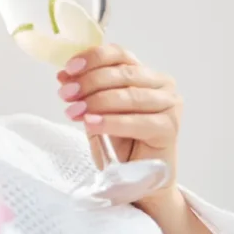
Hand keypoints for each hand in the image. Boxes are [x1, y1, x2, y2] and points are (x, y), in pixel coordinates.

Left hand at [57, 43, 183, 210]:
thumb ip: (85, 92)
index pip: (120, 55)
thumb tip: (63, 75)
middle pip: (123, 74)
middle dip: (89, 82)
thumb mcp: (97, 112)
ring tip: (73, 111)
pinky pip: (137, 122)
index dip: (93, 58)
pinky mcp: (170, 129)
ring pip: (128, 96)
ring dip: (96, 102)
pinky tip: (91, 124)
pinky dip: (111, 122)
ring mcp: (170, 106)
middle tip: (66, 94)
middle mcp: (162, 85)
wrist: (139, 178)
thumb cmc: (122, 142)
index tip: (69, 69)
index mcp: (145, 74)